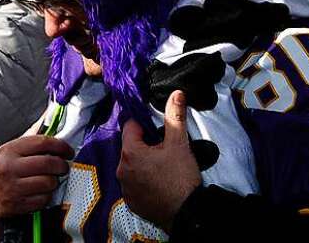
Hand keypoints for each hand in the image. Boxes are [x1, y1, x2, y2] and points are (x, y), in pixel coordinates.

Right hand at [0, 135, 73, 239]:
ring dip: (54, 182)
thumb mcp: (10, 150)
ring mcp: (13, 188)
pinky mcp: (18, 205)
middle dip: (62, 165)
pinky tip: (41, 192)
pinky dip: (47, 196)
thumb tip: (49, 117)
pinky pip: (44, 199)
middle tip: (63, 166)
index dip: (60, 145)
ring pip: (49, 182)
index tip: (68, 150)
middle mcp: (9, 168)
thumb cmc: (1, 169)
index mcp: (8, 150)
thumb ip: (31, 136)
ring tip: (49, 179)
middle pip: (48, 163)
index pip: (41, 142)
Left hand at [117, 90, 200, 231]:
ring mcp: (125, 188)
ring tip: (164, 169)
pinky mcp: (131, 202)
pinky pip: (134, 184)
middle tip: (165, 152)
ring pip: (132, 166)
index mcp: (130, 153)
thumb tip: (176, 93)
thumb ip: (175, 116)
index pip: (131, 127)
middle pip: (131, 147)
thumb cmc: (181, 178)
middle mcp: (121, 170)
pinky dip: (143, 181)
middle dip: (146, 146)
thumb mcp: (179, 144)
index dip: (145, 126)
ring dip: (144, 164)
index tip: (158, 131)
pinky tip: (159, 183)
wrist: (187, 215)